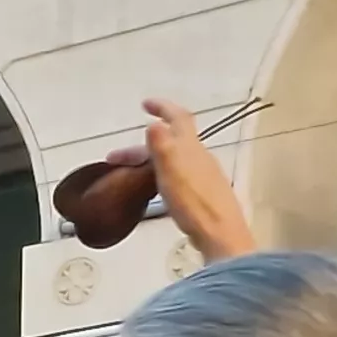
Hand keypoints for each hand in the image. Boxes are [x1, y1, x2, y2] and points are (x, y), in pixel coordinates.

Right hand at [113, 97, 258, 260]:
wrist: (219, 232)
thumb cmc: (193, 203)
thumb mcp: (172, 172)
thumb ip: (162, 147)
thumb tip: (154, 125)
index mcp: (190, 149)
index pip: (178, 118)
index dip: (163, 107)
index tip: (145, 104)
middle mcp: (199, 156)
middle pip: (170, 141)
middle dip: (142, 145)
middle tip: (117, 157)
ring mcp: (202, 174)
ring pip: (173, 158)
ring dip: (149, 160)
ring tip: (130, 173)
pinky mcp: (202, 191)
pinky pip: (178, 173)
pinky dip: (160, 173)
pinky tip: (154, 187)